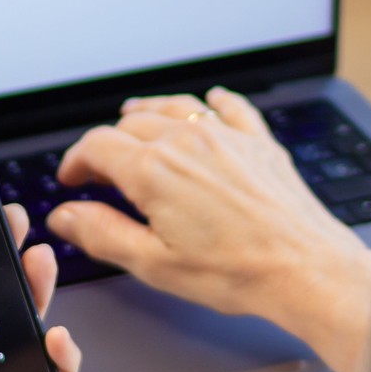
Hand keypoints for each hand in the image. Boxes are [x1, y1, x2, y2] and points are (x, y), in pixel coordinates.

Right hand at [49, 87, 370, 371]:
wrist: (305, 268)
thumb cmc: (237, 271)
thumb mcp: (154, 263)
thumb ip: (102, 233)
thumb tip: (66, 216)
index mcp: (154, 170)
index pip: (97, 146)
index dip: (75, 160)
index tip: (71, 177)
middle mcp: (187, 141)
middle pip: (131, 124)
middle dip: (107, 143)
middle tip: (99, 167)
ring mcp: (226, 136)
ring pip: (174, 107)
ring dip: (147, 112)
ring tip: (133, 116)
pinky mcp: (259, 142)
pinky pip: (230, 107)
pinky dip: (213, 101)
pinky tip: (211, 100)